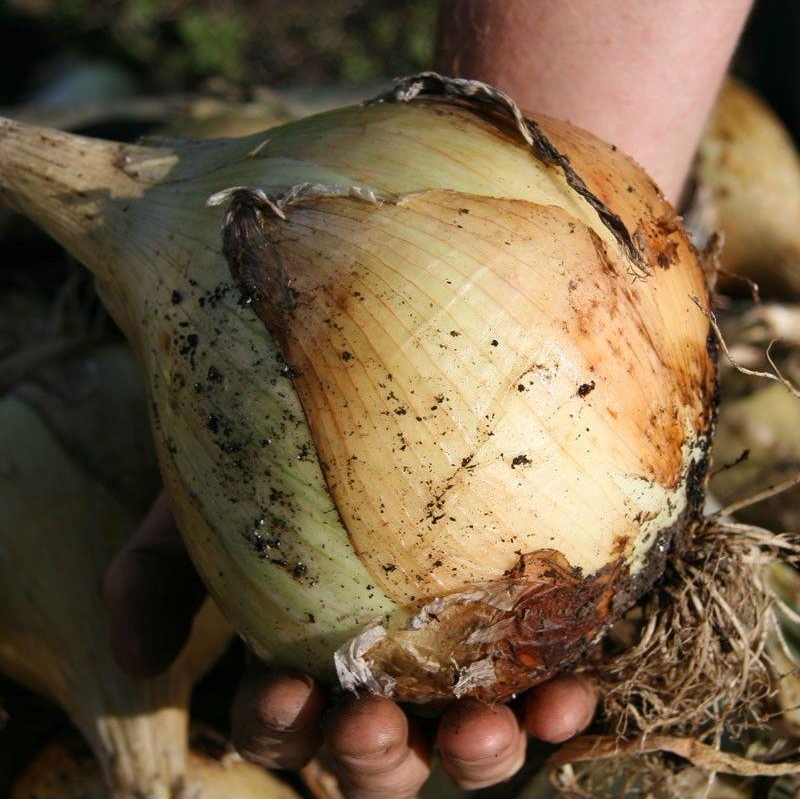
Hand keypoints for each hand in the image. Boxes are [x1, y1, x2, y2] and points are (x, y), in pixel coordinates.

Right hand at [103, 491, 597, 796]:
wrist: (335, 393)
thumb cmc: (262, 451)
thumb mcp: (196, 500)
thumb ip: (153, 574)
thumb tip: (139, 662)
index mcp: (296, 657)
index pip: (280, 718)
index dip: (278, 722)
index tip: (286, 687)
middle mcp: (377, 671)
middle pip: (379, 754)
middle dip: (376, 760)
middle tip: (377, 728)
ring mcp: (451, 656)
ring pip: (464, 737)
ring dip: (479, 751)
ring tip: (492, 726)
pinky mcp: (514, 624)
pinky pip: (541, 683)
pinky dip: (556, 704)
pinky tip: (571, 689)